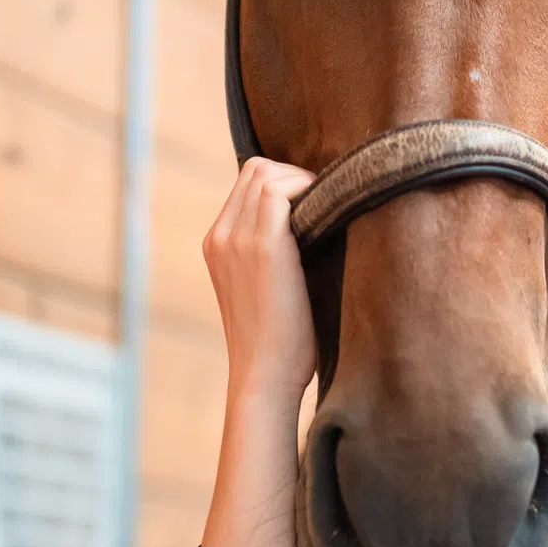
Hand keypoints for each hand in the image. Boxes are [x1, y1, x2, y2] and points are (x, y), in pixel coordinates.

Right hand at [203, 157, 318, 414]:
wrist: (266, 377)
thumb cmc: (279, 343)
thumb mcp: (265, 290)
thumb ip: (274, 255)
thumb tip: (316, 226)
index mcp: (217, 245)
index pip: (246, 184)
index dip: (284, 183)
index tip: (316, 204)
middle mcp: (220, 236)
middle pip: (255, 169)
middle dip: (295, 176)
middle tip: (328, 202)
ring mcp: (235, 239)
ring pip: (266, 172)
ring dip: (303, 181)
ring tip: (330, 207)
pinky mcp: (263, 247)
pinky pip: (280, 191)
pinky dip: (308, 190)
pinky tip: (331, 213)